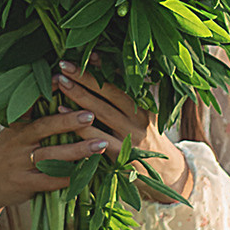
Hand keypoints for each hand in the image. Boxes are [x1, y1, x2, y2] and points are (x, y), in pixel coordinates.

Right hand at [0, 103, 112, 229]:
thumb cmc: (6, 155)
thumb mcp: (12, 133)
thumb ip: (33, 119)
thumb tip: (64, 96)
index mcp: (17, 125)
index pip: (32, 103)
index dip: (47, 91)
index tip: (65, 79)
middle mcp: (17, 142)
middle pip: (45, 128)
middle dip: (69, 121)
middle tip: (91, 114)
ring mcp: (19, 164)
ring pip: (52, 156)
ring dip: (78, 150)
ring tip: (100, 145)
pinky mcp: (24, 184)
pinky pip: (50, 180)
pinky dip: (69, 177)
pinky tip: (88, 173)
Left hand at [53, 61, 193, 202]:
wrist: (169, 175)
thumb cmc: (150, 141)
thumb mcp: (147, 116)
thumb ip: (131, 97)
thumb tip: (110, 69)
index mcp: (144, 105)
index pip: (122, 81)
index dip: (105, 67)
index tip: (88, 54)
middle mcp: (138, 118)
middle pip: (109, 92)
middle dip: (85, 76)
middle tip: (64, 64)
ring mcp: (130, 136)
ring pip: (101, 111)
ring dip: (79, 95)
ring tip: (60, 82)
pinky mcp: (122, 156)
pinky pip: (96, 137)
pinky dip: (79, 125)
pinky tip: (63, 112)